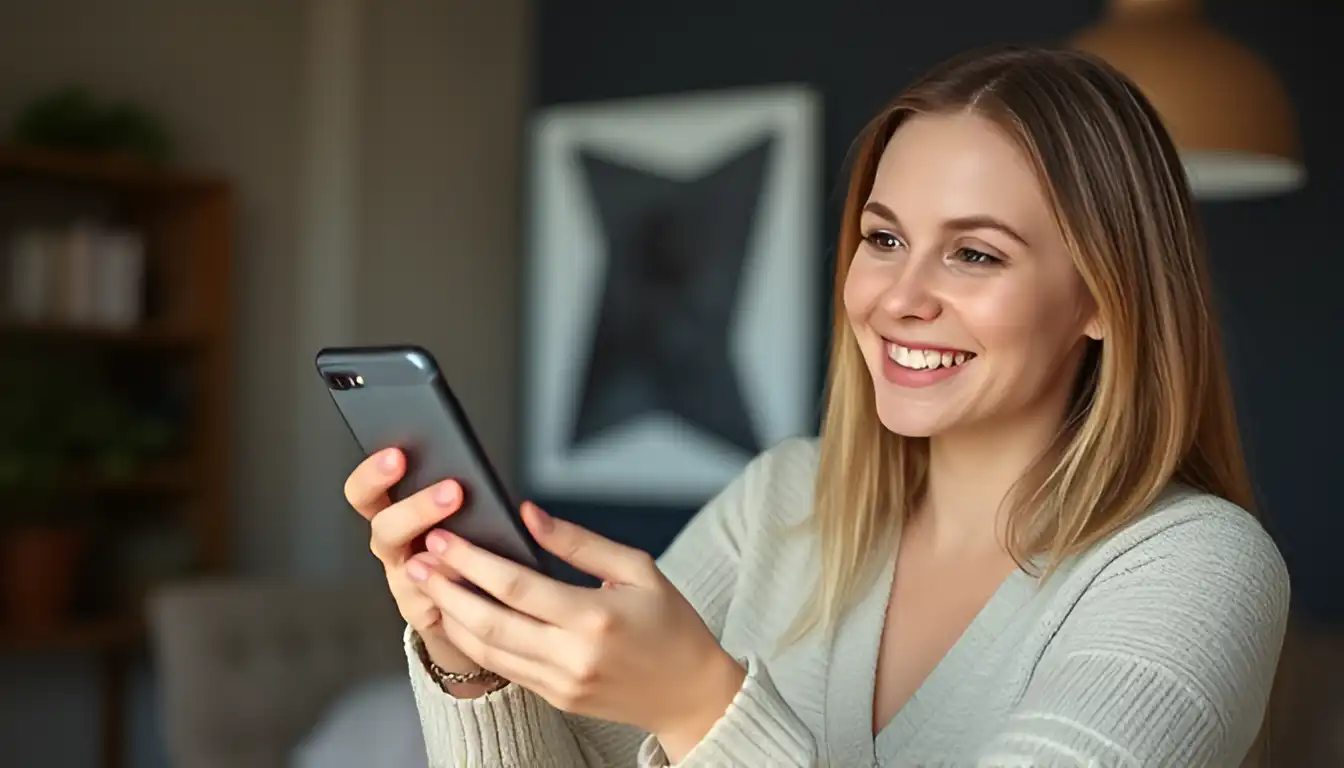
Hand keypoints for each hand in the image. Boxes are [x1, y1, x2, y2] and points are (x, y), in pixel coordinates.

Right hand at [344, 448, 484, 681]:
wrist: (457, 604)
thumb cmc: (452, 544)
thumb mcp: (446, 512)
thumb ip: (447, 490)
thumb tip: (469, 466)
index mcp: (390, 515)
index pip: (364, 492)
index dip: (373, 474)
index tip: (397, 455)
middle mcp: (391, 548)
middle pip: (384, 528)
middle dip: (417, 508)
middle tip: (452, 491)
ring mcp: (404, 581)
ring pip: (411, 566)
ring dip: (444, 553)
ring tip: (470, 538)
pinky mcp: (421, 610)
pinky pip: (435, 598)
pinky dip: (455, 584)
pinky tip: (474, 572)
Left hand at [409, 503, 745, 760]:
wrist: (691, 694)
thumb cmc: (671, 625)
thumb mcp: (636, 569)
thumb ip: (578, 542)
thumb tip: (528, 513)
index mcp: (595, 617)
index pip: (515, 586)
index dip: (472, 560)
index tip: (444, 538)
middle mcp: (573, 655)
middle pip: (490, 620)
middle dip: (447, 587)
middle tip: (418, 559)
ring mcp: (561, 682)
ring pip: (488, 650)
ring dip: (451, 616)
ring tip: (427, 584)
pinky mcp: (556, 699)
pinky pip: (503, 669)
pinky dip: (473, 642)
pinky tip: (458, 617)